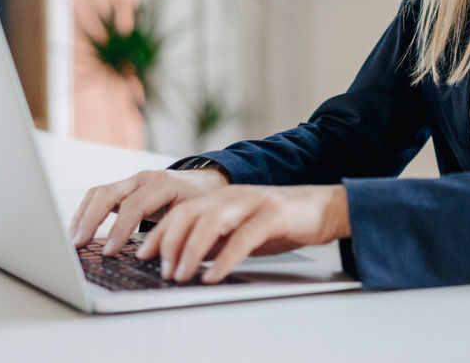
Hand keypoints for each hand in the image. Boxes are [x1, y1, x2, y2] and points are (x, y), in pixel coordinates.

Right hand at [69, 168, 228, 253]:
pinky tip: (79, 231)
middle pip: (107, 194)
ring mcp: (131, 181)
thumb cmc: (201, 201)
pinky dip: (86, 212)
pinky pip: (99, 196)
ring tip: (74, 240)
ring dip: (83, 216)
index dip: (118, 229)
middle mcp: (143, 178)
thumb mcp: (195, 215)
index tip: (108, 252)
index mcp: (162, 184)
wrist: (205, 182)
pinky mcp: (124, 188)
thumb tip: (159, 260)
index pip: (133, 205)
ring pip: (99, 193)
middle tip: (80, 244)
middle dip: (90, 219)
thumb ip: (176, 232)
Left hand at [136, 184, 350, 283]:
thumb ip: (215, 239)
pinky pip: (244, 237)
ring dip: (191, 250)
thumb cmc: (283, 222)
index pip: (180, 212)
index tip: (142, 256)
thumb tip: (184, 259)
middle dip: (169, 243)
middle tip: (162, 270)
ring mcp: (253, 202)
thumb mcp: (241, 230)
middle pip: (189, 214)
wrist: (326, 208)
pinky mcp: (274, 214)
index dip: (159, 233)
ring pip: (211, 221)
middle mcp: (233, 195)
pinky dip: (225, 258)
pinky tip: (213, 275)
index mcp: (222, 197)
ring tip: (181, 275)